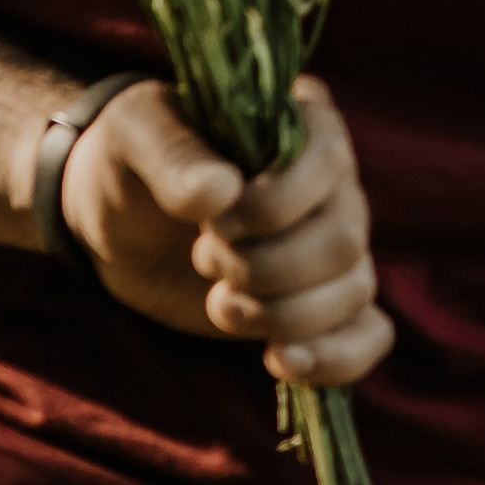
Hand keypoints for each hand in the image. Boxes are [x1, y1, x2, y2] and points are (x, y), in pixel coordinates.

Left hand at [58, 74, 392, 387]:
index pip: (330, 163)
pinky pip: (369, 334)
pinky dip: (337, 358)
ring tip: (218, 305)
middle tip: (203, 262)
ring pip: (354, 290)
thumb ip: (174, 157)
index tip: (211, 222)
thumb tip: (220, 193)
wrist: (115, 221)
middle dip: (268, 270)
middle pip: (344, 241)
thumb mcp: (133, 136)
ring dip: (282, 315)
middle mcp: (333, 181)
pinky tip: (281, 362)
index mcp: (303, 122)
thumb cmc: (129, 160)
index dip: (273, 207)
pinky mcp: (318, 301)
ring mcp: (329, 244)